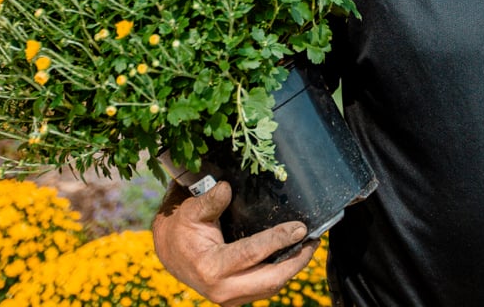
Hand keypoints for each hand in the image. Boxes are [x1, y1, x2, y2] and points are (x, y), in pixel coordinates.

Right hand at [151, 180, 318, 306]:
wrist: (169, 253)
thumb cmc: (181, 228)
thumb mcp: (191, 211)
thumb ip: (209, 201)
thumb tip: (226, 188)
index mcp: (211, 267)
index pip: (252, 253)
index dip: (278, 240)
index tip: (300, 228)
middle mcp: (222, 289)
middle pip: (270, 279)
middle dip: (296, 261)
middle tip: (314, 241)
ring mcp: (230, 297)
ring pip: (271, 287)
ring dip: (293, 268)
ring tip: (309, 246)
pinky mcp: (236, 297)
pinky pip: (265, 288)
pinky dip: (282, 273)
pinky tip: (293, 256)